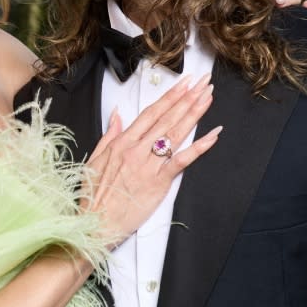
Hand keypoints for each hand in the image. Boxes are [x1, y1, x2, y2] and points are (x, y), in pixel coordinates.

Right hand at [82, 74, 219, 247]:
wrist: (95, 223)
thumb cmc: (94, 196)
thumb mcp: (94, 159)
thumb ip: (109, 134)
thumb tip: (117, 114)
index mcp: (122, 143)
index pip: (151, 113)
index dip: (170, 96)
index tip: (184, 84)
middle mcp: (137, 150)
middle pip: (167, 118)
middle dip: (187, 98)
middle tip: (203, 83)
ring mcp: (149, 166)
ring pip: (175, 134)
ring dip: (194, 114)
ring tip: (207, 98)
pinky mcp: (158, 183)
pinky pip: (182, 160)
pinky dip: (199, 147)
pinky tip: (212, 135)